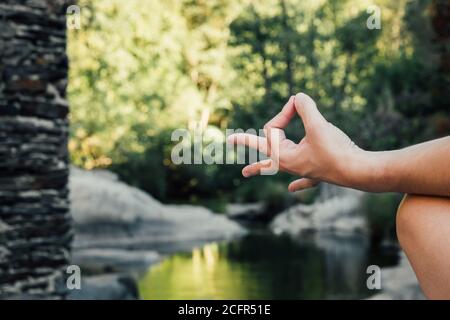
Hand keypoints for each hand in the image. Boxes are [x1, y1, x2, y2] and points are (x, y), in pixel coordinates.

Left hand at [227, 93, 365, 191]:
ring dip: (262, 166)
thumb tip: (298, 97)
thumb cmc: (336, 151)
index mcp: (284, 155)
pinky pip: (303, 179)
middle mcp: (290, 165)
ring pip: (278, 166)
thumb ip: (306, 108)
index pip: (270, 130)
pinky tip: (290, 188)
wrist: (358, 171)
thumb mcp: (318, 125)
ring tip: (245, 172)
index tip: (296, 103)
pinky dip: (297, 183)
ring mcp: (302, 170)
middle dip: (249, 143)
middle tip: (230, 140)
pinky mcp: (317, 173)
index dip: (283, 112)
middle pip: (266, 149)